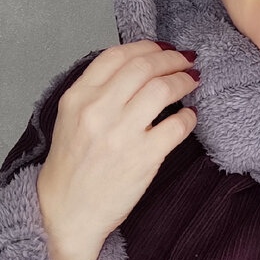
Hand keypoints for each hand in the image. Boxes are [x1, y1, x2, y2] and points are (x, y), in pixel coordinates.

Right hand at [37, 40, 197, 259]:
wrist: (68, 213)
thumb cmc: (71, 167)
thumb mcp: (70, 119)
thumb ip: (96, 92)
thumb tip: (136, 67)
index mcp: (77, 98)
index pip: (116, 56)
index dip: (145, 46)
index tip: (161, 48)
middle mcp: (98, 111)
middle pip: (144, 67)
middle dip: (170, 59)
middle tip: (184, 61)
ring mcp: (122, 134)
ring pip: (163, 89)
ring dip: (183, 80)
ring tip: (191, 81)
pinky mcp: (144, 158)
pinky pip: (177, 125)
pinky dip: (189, 116)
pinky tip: (190, 115)